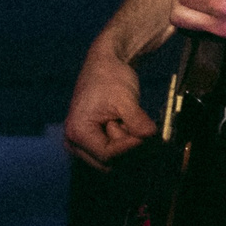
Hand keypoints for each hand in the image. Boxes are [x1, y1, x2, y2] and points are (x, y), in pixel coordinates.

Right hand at [62, 45, 155, 168]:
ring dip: (123, 141)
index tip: (145, 132)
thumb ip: (137, 121)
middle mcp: (74, 143)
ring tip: (122, 118)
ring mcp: (81, 144)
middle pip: (107, 161)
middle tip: (128, 120)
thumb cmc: (110, 77)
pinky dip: (121, 139)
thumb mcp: (126, 99)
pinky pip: (111, 150)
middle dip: (124, 144)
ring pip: (111, 158)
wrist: (105, 64)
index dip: (129, 146)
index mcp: (77, 132)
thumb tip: (151, 136)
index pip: (107, 155)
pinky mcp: (90, 141)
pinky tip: (121, 121)